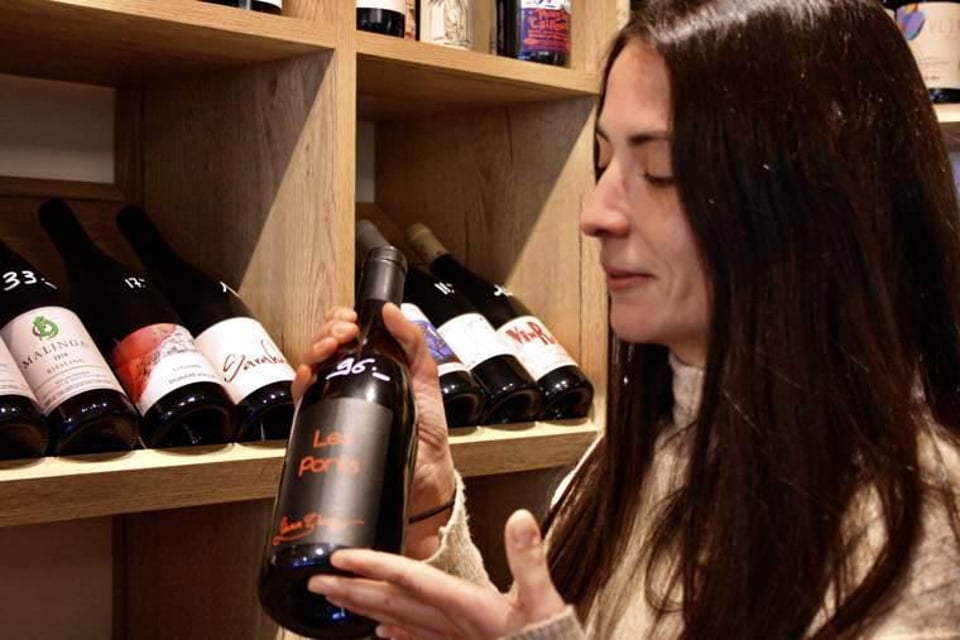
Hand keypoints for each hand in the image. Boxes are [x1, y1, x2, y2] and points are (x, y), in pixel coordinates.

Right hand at [294, 304, 456, 557]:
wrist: (425, 473)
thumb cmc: (426, 428)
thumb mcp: (426, 375)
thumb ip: (413, 341)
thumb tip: (391, 309)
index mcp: (371, 364)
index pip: (343, 332)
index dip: (340, 319)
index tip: (351, 320)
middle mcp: (348, 380)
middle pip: (323, 345)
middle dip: (328, 330)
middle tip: (343, 333)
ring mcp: (334, 401)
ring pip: (309, 366)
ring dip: (314, 349)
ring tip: (331, 346)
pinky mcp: (324, 424)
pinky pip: (304, 399)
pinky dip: (301, 381)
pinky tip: (310, 374)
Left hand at [308, 510, 567, 639]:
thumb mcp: (544, 601)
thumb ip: (529, 558)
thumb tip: (519, 517)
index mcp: (465, 607)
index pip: (408, 579)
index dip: (372, 565)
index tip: (340, 558)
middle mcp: (450, 625)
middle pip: (390, 603)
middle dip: (350, 591)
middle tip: (314, 582)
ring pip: (396, 622)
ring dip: (363, 609)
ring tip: (334, 601)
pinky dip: (395, 633)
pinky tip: (380, 631)